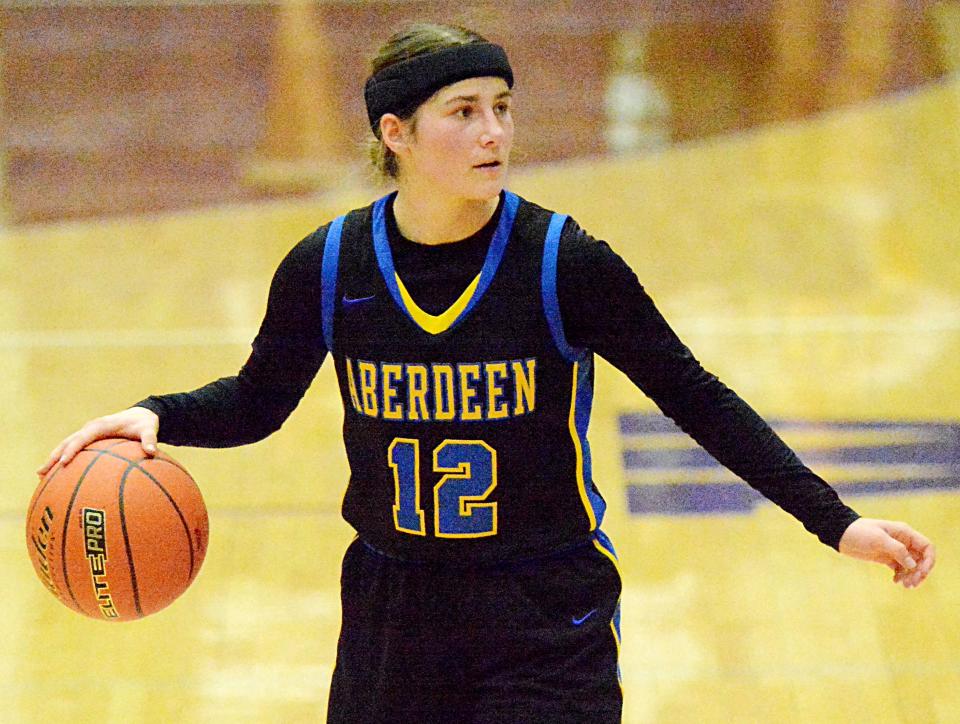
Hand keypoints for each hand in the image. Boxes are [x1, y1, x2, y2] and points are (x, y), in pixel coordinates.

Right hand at [37, 407, 159, 476]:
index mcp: (101, 426)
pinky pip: (72, 449)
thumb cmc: (144, 424)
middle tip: (42, 473)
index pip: (83, 438)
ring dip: (53, 459)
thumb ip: (150, 440)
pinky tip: (57, 476)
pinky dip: (62, 459)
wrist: (140, 415)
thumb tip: (152, 452)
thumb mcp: (149, 429)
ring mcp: (87, 433)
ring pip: (65, 446)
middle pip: (67, 442)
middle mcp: (90, 428)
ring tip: (40, 476)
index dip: (72, 450)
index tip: (63, 463)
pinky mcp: (88, 439)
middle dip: (54, 457)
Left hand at [838, 517, 934, 588]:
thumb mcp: (878, 540)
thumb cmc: (859, 532)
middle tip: (912, 583)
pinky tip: (896, 581)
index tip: (921, 572)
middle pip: (921, 559)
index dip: (929, 561)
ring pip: (912, 566)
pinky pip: (901, 569)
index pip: (927, 547)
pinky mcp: (886, 558)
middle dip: (920, 572)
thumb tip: (913, 565)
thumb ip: (898, 550)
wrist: (840, 535)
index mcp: (904, 533)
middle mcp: (903, 541)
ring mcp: (895, 550)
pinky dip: (902, 576)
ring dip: (912, 576)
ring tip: (905, 585)